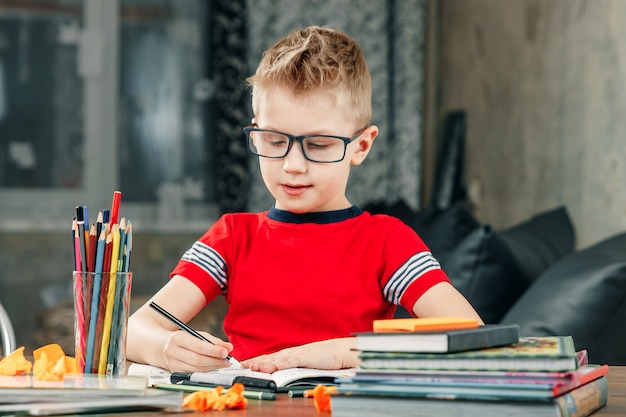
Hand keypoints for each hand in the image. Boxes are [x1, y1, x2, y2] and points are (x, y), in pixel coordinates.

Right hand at [162, 330, 234, 371]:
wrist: (160, 346)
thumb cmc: (182, 339)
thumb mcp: (196, 334)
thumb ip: (213, 341)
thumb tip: (228, 347)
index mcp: (177, 338)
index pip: (198, 346)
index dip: (213, 351)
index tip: (226, 352)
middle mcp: (172, 351)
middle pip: (197, 360)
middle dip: (215, 361)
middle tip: (227, 360)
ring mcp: (172, 364)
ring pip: (196, 369)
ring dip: (212, 367)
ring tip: (223, 364)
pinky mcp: (174, 372)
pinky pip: (193, 373)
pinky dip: (205, 371)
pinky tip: (213, 367)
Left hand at [241, 337, 358, 372]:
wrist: (335, 351)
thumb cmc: (318, 358)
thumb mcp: (300, 362)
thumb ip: (287, 365)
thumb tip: (274, 371)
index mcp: (287, 355)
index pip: (268, 358)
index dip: (255, 361)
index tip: (243, 365)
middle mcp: (290, 354)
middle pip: (270, 358)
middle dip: (257, 362)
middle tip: (245, 367)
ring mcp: (298, 355)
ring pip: (280, 359)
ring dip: (268, 363)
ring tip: (258, 368)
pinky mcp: (308, 358)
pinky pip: (295, 360)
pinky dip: (286, 363)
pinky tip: (278, 365)